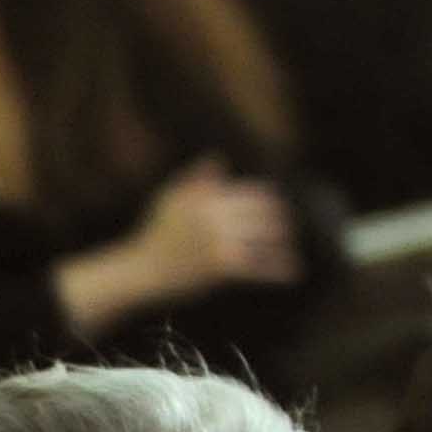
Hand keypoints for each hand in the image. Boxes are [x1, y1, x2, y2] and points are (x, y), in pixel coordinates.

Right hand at [136, 159, 299, 295]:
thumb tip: (218, 158)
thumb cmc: (153, 237)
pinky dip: (279, 271)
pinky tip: (292, 273)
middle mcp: (216, 216)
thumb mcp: (168, 199)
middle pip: (266, 215)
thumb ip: (195, 179)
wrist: (139, 273)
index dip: (270, 201)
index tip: (277, 209)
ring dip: (282, 247)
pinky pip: (260, 267)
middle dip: (281, 223)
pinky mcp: (223, 267)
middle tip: (287, 231)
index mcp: (208, 197)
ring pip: (267, 240)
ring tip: (290, 253)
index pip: (254, 193)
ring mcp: (221, 241)